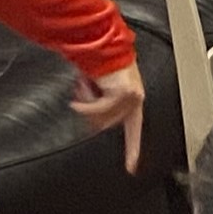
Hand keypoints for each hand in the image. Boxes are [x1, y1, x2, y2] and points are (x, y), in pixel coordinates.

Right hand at [70, 61, 144, 176]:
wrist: (100, 44)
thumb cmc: (97, 62)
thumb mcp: (99, 90)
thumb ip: (100, 107)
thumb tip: (94, 125)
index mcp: (133, 100)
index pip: (134, 130)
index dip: (132, 150)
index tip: (131, 168)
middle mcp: (135, 99)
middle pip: (109, 124)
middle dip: (91, 114)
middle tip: (81, 97)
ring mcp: (131, 97)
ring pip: (103, 118)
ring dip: (87, 104)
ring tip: (83, 85)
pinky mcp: (123, 93)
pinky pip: (98, 109)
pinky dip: (85, 104)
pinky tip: (77, 99)